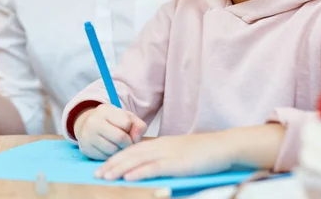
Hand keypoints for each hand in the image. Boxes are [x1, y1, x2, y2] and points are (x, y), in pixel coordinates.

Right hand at [75, 104, 146, 160]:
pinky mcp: (86, 149)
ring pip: (113, 150)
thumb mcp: (126, 117)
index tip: (128, 130)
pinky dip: (111, 156)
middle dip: (128, 143)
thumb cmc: (111, 122)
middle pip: (120, 138)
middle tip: (127, 143)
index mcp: (105, 110)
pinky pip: (105, 158)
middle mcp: (93, 121)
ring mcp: (87, 136)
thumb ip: (138, 125)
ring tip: (118, 145)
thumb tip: (136, 139)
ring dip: (120, 151)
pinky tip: (109, 150)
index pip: (126, 123)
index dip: (131, 129)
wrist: (86, 127)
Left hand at [95, 133, 233, 180]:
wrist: (224, 146)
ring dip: (119, 169)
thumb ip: (167, 160)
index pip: (134, 150)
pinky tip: (128, 177)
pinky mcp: (177, 163)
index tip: (104, 167)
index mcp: (162, 144)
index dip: (117, 158)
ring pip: (138, 161)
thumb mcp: (182, 154)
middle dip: (112, 164)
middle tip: (96, 174)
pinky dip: (139, 172)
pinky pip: (154, 168)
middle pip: (131, 154)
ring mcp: (168, 154)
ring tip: (105, 176)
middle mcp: (161, 146)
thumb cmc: (205, 153)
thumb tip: (154, 171)